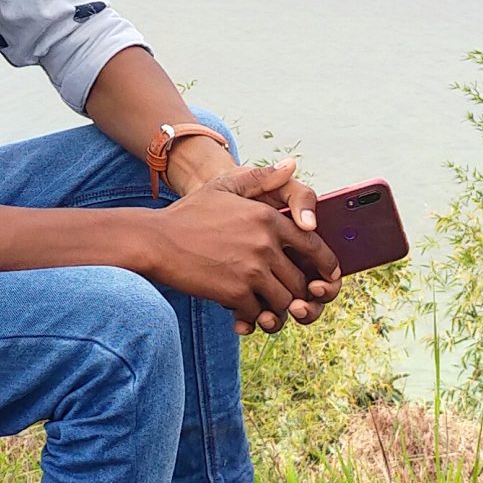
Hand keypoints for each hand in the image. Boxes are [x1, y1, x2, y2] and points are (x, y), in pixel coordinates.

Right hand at [143, 156, 341, 330]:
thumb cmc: (189, 214)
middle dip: (298, 293)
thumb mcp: (225, 186)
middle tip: (290, 298)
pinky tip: (243, 311)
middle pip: (300, 280)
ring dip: (277, 308)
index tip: (327, 277)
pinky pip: (258, 313)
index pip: (313, 245)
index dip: (326, 265)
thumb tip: (292, 165)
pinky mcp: (234, 292)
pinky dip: (254, 316)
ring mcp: (251, 270)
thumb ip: (261, 177)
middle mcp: (265, 243)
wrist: (156, 241)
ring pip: (284, 301)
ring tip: (266, 306)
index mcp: (267, 218)